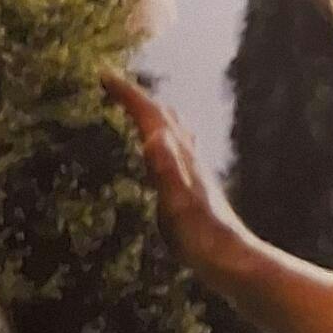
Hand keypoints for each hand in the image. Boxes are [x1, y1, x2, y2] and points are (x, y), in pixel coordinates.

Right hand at [101, 70, 246, 283]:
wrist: (228, 258)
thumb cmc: (201, 237)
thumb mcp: (177, 204)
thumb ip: (167, 170)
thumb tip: (154, 133)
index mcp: (181, 158)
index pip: (152, 116)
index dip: (128, 94)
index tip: (104, 74)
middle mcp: (188, 158)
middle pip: (162, 115)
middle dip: (137, 96)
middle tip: (111, 83)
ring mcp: (191, 170)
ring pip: (171, 130)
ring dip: (150, 112)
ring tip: (132, 105)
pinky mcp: (191, 186)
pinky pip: (172, 149)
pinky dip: (159, 136)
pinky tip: (158, 148)